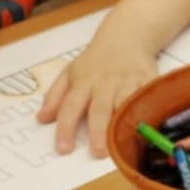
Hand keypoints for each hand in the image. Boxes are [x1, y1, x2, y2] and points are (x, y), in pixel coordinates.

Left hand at [38, 21, 156, 157]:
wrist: (126, 36)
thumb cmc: (96, 60)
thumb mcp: (70, 72)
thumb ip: (55, 96)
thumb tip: (42, 119)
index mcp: (83, 82)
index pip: (71, 106)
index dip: (66, 128)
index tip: (63, 149)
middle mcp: (105, 83)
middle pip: (100, 109)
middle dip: (99, 131)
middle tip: (98, 152)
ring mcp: (128, 81)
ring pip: (126, 104)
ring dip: (124, 124)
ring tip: (122, 144)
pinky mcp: (148, 80)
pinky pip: (148, 98)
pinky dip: (147, 111)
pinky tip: (146, 127)